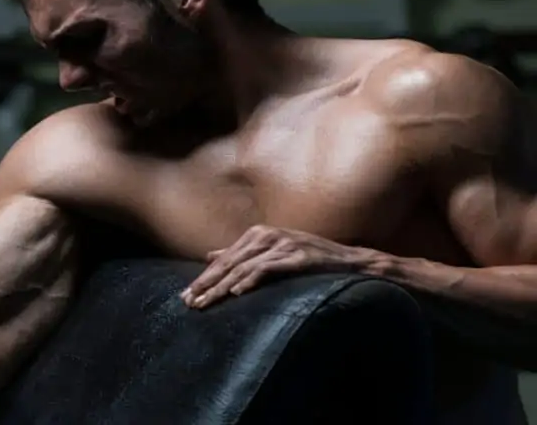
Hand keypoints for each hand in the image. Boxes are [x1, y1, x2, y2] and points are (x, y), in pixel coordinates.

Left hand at [180, 225, 375, 308]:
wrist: (349, 261)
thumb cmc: (309, 258)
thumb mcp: (271, 251)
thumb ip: (240, 253)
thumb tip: (209, 255)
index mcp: (258, 233)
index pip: (224, 258)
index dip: (204, 277)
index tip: (187, 295)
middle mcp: (267, 235)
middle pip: (229, 263)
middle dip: (207, 284)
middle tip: (189, 302)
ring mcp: (283, 244)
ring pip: (244, 267)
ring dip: (222, 287)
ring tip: (206, 302)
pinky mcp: (298, 257)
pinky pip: (268, 269)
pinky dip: (251, 281)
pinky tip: (237, 293)